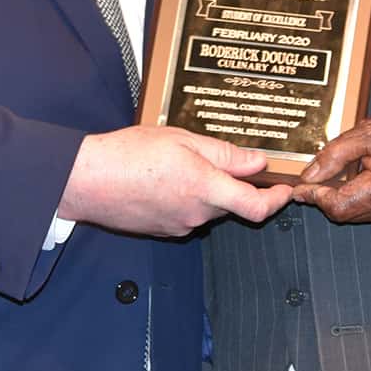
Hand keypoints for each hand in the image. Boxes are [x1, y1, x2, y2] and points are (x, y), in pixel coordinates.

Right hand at [57, 126, 292, 236]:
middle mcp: (196, 214)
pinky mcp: (162, 231)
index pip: (256, 207)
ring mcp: (178, 226)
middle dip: (229, 184)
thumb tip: (257, 163)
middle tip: (214, 157)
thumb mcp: (183, 140)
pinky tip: (163, 180)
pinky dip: (184, 198)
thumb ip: (224, 154)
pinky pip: (186, 214)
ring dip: (204, 190)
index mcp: (205, 188)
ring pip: (207, 208)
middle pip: (230, 204)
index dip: (276, 201)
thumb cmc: (129, 155)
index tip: (283, 190)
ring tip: (177, 163)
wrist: (87, 180)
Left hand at [292, 115, 370, 222]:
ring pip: (352, 214)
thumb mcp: (366, 134)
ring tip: (332, 174)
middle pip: (343, 213)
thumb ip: (334, 154)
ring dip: (336, 197)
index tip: (298, 187)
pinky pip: (363, 210)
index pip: (338, 204)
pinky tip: (349, 180)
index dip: (314, 196)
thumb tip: (308, 176)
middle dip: (323, 197)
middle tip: (309, 180)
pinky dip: (351, 198)